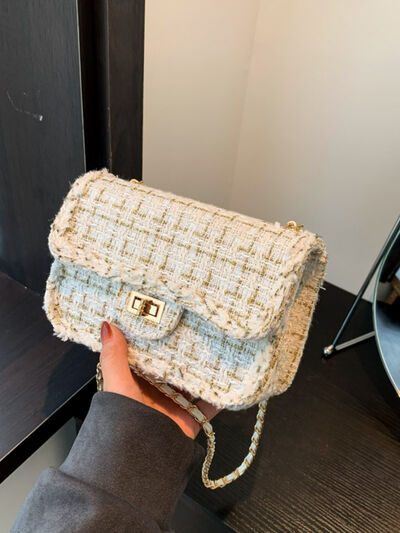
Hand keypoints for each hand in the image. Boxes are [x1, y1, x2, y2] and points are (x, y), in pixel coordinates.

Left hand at [99, 321, 220, 438]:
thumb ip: (113, 356)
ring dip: (204, 371)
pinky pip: (208, 406)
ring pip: (192, 384)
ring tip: (217, 350)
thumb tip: (107, 324)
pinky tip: (230, 382)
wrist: (138, 460)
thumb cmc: (122, 421)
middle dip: (184, 354)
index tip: (167, 321)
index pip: (148, 357)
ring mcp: (174, 407)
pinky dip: (220, 397)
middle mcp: (156, 393)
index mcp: (136, 383)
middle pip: (173, 369)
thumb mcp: (116, 384)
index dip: (157, 341)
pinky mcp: (189, 421)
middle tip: (198, 330)